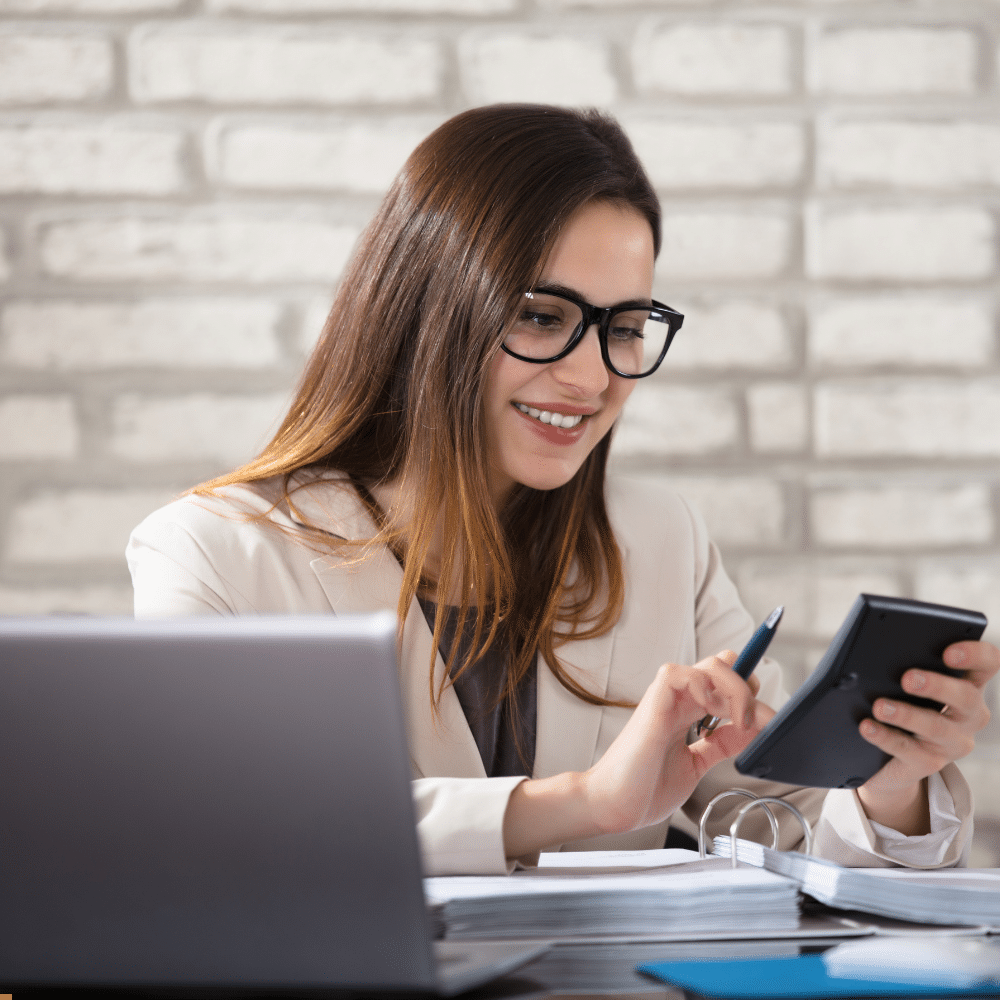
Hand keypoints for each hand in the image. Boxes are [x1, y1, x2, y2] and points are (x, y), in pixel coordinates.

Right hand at [502, 650, 770, 858]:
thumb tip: (750, 732)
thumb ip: (719, 745)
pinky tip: (711, 710)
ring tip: (740, 719)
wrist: (611, 805)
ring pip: (709, 665)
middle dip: (748, 686)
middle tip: (756, 719)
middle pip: (723, 665)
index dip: (748, 692)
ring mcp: (665, 700)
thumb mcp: (696, 765)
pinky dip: (703, 686)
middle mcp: (678, 701)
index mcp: (687, 713)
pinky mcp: (652, 705)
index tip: (765, 720)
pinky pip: (678, 674)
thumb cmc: (643, 789)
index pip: (723, 682)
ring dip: (734, 688)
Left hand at [858, 640, 998, 834]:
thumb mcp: (911, 684)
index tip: (948, 653)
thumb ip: (906, 663)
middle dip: (937, 686)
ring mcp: (953, 742)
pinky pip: (909, 751)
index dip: (975, 655)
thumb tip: (877, 649)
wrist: (894, 755)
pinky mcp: (930, 762)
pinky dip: (885, 737)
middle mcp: (969, 715)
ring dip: (906, 715)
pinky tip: (868, 727)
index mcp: (968, 685)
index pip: (987, 664)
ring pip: (936, 727)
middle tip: (908, 679)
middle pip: (965, 697)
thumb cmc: (905, 704)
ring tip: (880, 706)